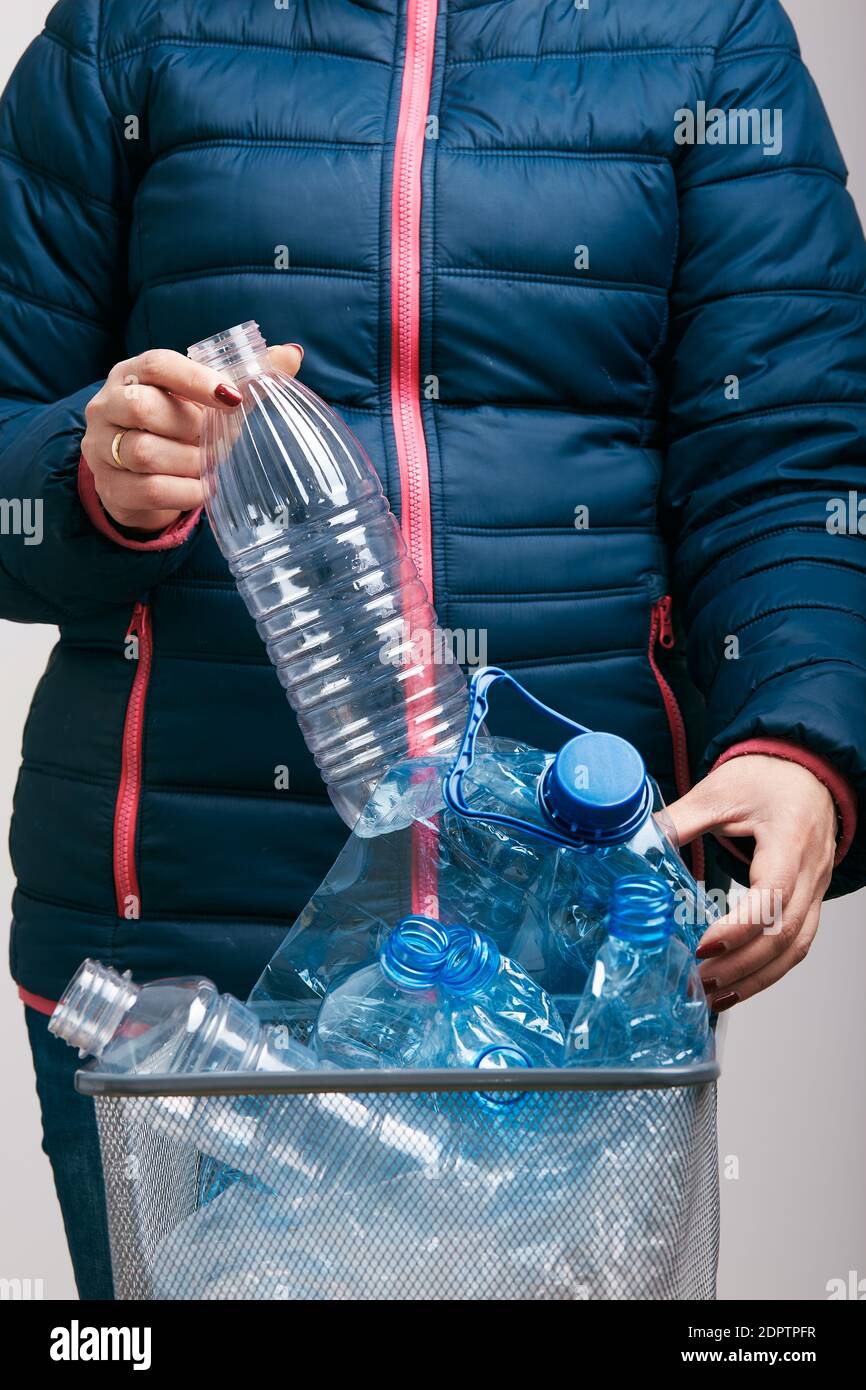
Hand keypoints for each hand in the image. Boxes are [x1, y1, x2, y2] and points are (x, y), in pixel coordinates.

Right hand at [82, 344, 303, 532]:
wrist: (143, 479)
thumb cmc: (179, 428)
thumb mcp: (208, 401)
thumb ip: (245, 378)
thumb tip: (292, 354)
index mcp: (132, 373)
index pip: (157, 365)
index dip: (196, 379)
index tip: (234, 398)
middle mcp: (107, 405)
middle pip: (143, 407)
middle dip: (191, 427)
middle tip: (216, 439)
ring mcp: (101, 448)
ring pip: (145, 453)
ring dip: (191, 462)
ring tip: (210, 465)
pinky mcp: (111, 487)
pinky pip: (151, 490)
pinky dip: (187, 492)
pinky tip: (204, 488)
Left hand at [666, 755, 836, 1009]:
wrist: (806, 772)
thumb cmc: (766, 778)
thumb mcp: (717, 791)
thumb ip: (680, 820)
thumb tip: (637, 844)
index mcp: (789, 839)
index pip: (771, 894)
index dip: (739, 927)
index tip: (702, 946)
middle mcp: (810, 871)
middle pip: (784, 933)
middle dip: (739, 965)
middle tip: (697, 981)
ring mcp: (815, 890)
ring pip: (794, 948)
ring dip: (755, 978)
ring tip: (713, 997)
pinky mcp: (810, 901)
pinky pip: (797, 946)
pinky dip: (769, 972)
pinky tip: (737, 986)